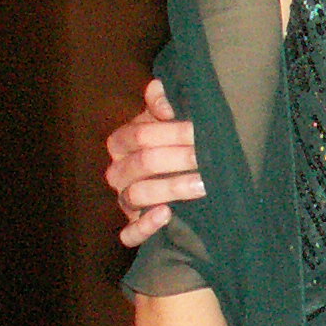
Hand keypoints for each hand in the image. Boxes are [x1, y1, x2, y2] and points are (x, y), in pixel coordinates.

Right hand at [107, 80, 203, 247]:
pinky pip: (129, 233)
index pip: (138, 135)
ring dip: (171, 188)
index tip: (198, 130)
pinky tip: (167, 215)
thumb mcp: (168, 119)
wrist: (181, 173)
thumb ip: (162, 103)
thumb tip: (160, 92)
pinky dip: (145, 227)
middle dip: (177, 158)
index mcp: (121, 142)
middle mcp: (118, 171)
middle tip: (207, 157)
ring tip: (202, 183)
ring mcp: (123, 200)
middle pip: (142, 163)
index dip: (169, 132)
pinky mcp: (132, 226)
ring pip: (137, 195)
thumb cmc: (174, 142)